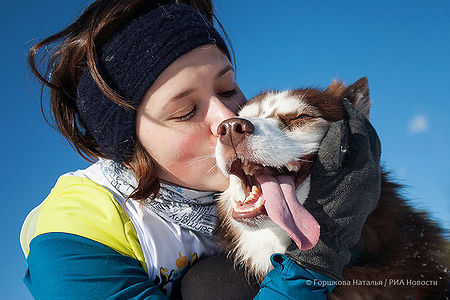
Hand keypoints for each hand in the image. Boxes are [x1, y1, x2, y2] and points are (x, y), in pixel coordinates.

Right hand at [285, 98, 381, 280]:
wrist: (325, 240)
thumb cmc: (320, 206)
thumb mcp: (324, 173)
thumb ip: (333, 147)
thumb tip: (340, 125)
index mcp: (364, 168)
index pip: (363, 132)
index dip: (352, 115)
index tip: (342, 102)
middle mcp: (373, 176)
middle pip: (373, 141)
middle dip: (361, 123)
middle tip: (347, 111)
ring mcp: (372, 186)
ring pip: (371, 153)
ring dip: (361, 138)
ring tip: (346, 127)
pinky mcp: (366, 194)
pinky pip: (366, 165)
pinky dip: (358, 152)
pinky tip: (345, 152)